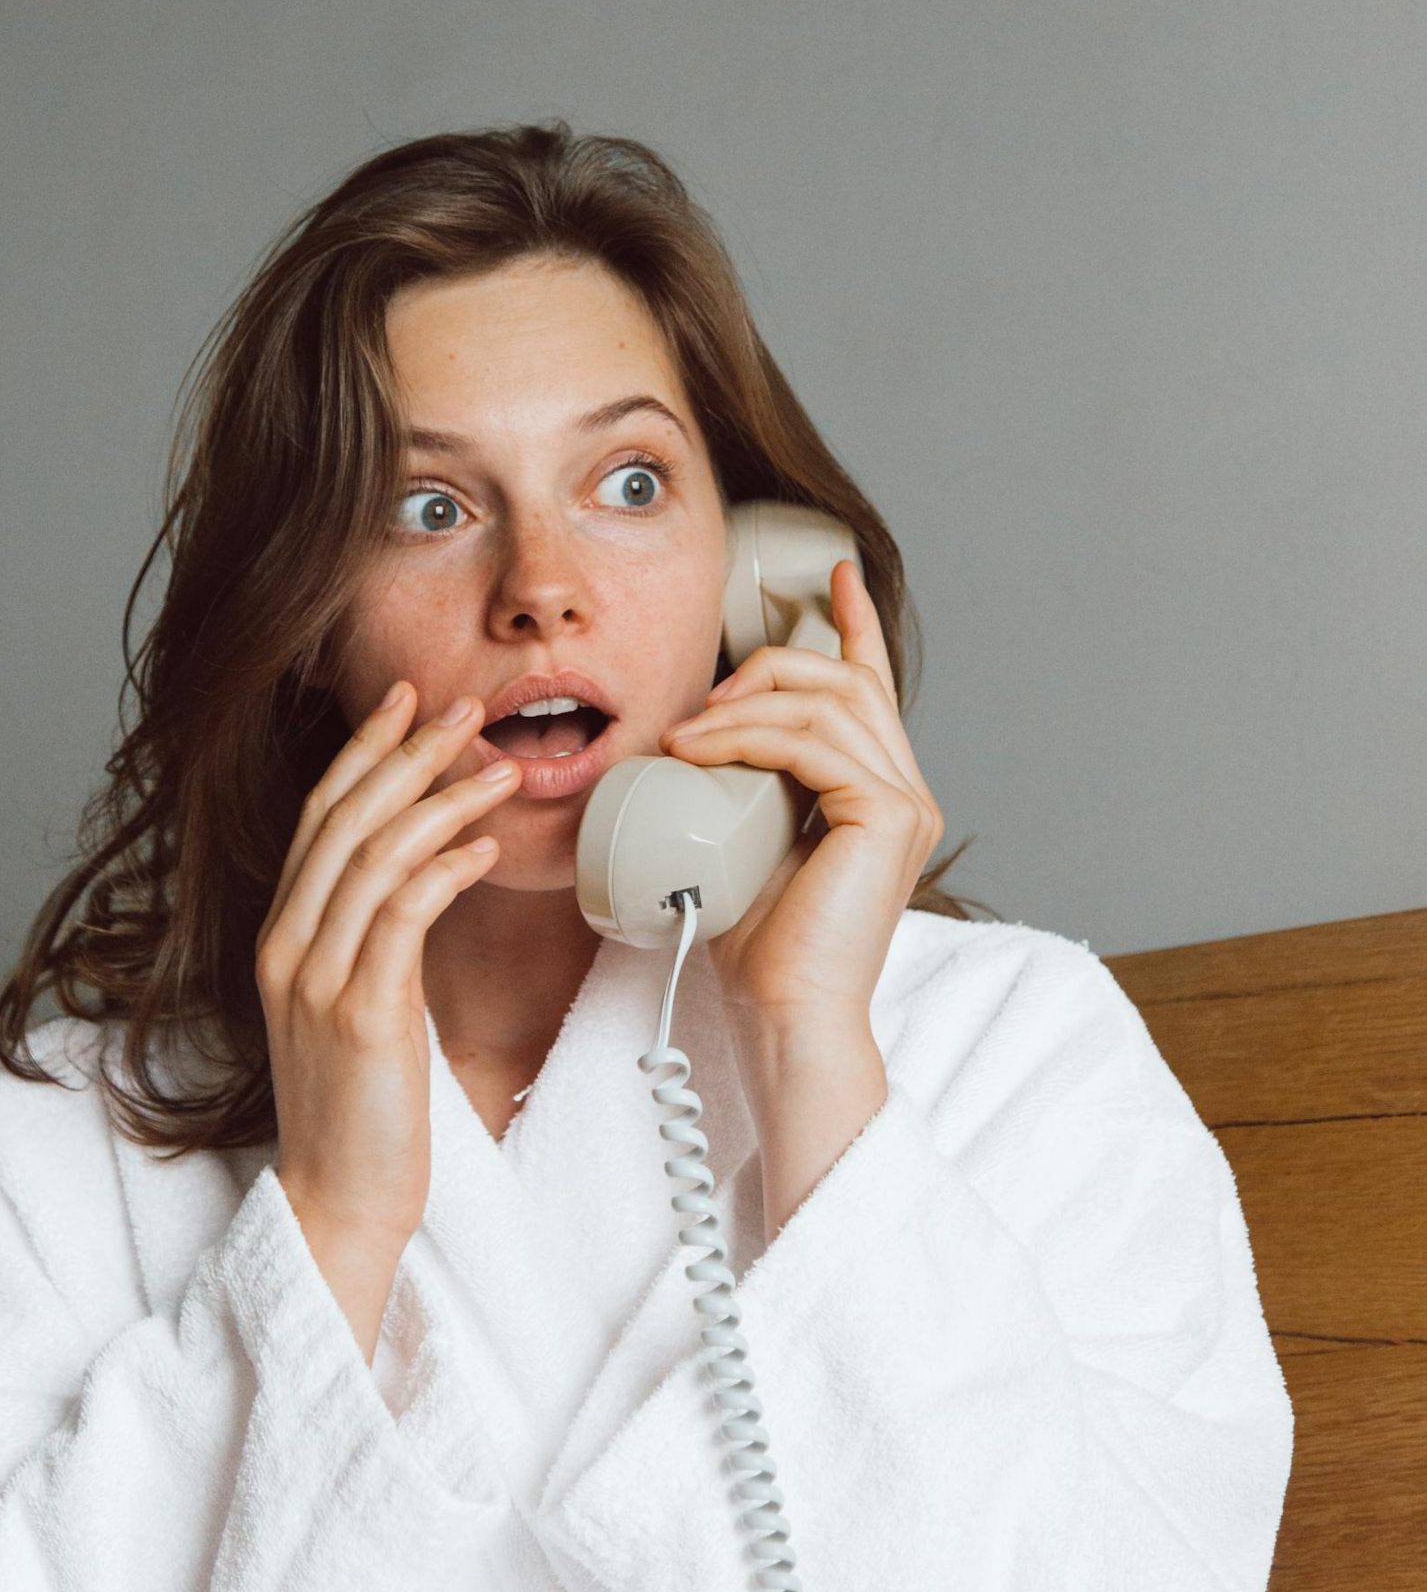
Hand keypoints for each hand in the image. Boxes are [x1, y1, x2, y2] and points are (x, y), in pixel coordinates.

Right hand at [255, 683, 520, 1253]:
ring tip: (496, 765)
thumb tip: (422, 873)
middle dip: (406, 751)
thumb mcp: (354, 1004)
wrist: (338, 1200)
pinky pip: (403, 915)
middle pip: (344, 818)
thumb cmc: (360, 1108)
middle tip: (463, 707)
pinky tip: (486, 847)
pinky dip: (445, 868)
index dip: (364, 751)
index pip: (319, 817)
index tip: (408, 702)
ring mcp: (319, 977)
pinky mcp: (362, 1013)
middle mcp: (288, 945)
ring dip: (441, 798)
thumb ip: (369, 938)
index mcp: (282, 936)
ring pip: (374, 854)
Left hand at [659, 558, 943, 1061]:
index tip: (833, 574)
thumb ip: (739, 787)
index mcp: (878, 794)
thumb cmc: (758, 949)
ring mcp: (905, 802)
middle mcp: (905, 791)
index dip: (854, 622)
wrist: (785, 1017)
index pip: (871, 688)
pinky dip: (748, 737)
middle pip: (845, 680)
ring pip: (830, 701)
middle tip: (702, 700)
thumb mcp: (740, 841)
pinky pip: (813, 743)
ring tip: (688, 732)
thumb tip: (686, 738)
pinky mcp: (889, 816)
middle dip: (770, 666)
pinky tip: (702, 750)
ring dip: (747, 703)